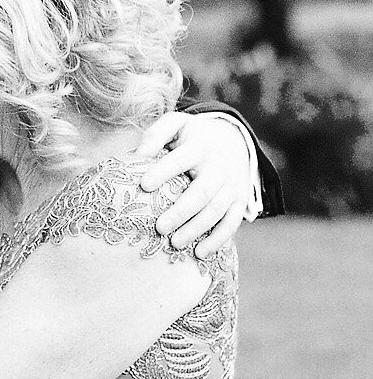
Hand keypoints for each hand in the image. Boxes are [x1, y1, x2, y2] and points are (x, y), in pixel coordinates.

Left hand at [138, 111, 251, 255]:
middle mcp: (220, 166)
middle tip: (159, 227)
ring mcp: (232, 185)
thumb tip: (138, 155)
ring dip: (197, 229)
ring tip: (174, 243)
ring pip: (217, 210)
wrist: (232, 139)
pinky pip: (232, 223)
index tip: (143, 185)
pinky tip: (200, 253)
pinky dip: (218, 240)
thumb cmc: (192, 136)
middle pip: (202, 191)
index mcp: (201, 146)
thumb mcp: (176, 124)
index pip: (181, 159)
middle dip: (181, 211)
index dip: (163, 171)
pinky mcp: (239, 201)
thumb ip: (156, 134)